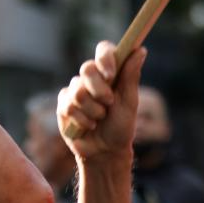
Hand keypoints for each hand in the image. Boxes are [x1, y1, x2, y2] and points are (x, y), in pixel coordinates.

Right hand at [57, 41, 146, 161]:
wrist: (103, 151)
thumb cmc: (120, 127)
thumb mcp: (129, 103)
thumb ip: (130, 77)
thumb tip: (140, 50)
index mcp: (110, 73)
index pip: (103, 50)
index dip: (105, 58)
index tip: (110, 74)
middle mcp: (91, 79)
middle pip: (86, 68)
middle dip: (98, 89)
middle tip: (108, 104)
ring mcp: (75, 91)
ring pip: (77, 91)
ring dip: (92, 110)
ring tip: (99, 119)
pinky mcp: (63, 105)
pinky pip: (67, 106)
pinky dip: (80, 119)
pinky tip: (87, 126)